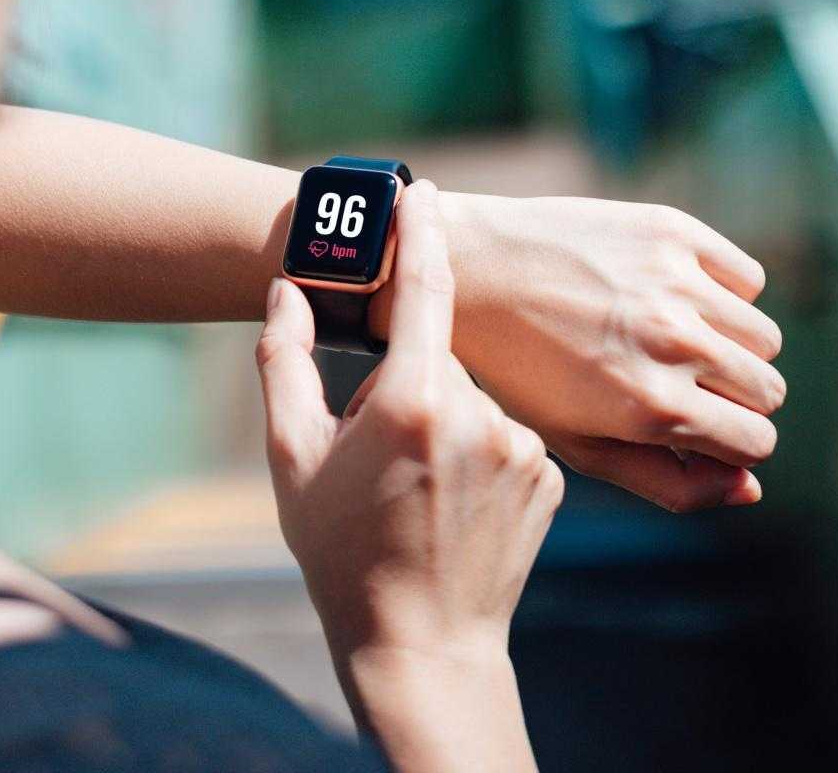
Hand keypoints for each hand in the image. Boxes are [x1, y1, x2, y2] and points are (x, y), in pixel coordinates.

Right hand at [257, 183, 560, 728]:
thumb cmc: (342, 552)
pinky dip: (480, 457)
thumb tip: (287, 293)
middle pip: (440, 362)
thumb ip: (284, 363)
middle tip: (375, 457)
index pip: (425, 289)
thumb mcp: (290, 458)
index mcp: (414, 398)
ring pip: (477, 402)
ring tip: (414, 493)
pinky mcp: (553, 478)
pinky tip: (453, 506)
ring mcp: (526, 447)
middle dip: (408, 389)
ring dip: (445, 426)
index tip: (419, 191)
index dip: (420, 233)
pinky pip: (508, 439)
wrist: (422, 646)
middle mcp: (482, 413)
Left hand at [378, 194, 783, 511]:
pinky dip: (723, 293)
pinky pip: (747, 278)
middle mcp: (674, 343)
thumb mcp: (580, 444)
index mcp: (652, 407)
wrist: (466, 269)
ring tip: (672, 342)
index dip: (733, 444)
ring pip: (764, 336)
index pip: (757, 443)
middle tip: (682, 386)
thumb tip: (751, 490)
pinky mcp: (672, 231)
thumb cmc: (519, 370)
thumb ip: (670, 482)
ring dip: (731, 347)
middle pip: (769, 390)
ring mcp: (676, 283)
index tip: (701, 431)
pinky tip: (672, 297)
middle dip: (735, 400)